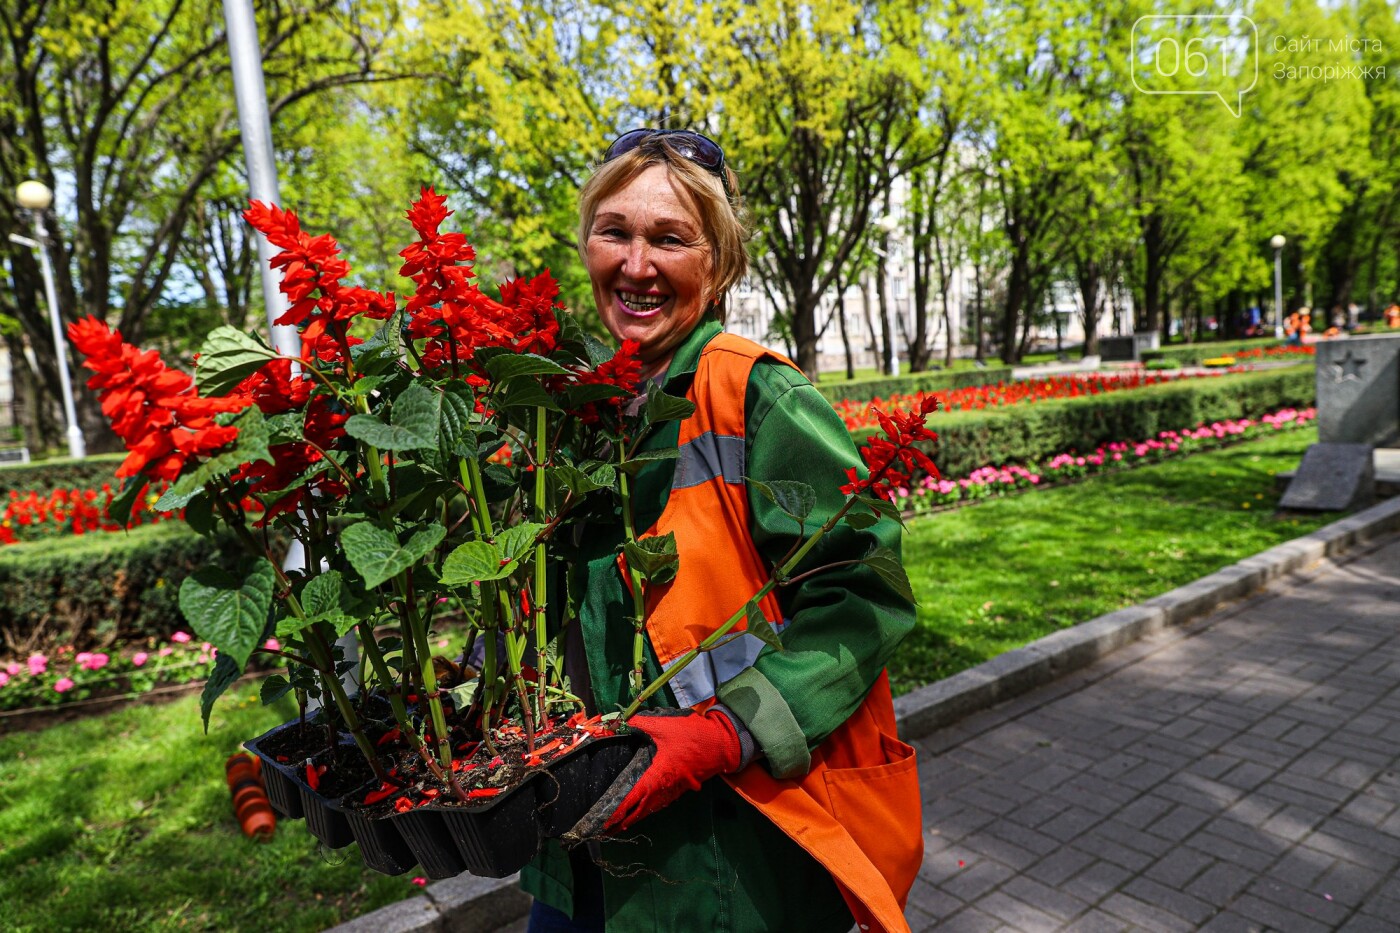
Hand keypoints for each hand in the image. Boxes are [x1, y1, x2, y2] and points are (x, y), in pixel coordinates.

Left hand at [567, 708, 741, 837]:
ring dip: (636, 816)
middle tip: (607, 829)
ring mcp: (676, 790)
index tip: (607, 820)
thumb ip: (641, 724)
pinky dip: (649, 809)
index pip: (635, 797)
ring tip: (621, 824)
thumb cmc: (693, 735)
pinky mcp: (683, 787)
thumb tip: (621, 722)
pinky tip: (644, 809)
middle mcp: (666, 787)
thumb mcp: (664, 725)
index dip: (620, 810)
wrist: (722, 743)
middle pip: (642, 809)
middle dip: (624, 820)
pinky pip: (662, 802)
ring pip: (652, 808)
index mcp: (659, 774)